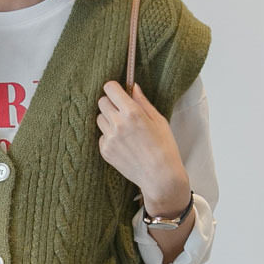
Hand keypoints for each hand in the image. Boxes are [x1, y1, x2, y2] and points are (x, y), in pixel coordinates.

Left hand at [96, 81, 188, 207]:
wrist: (159, 176)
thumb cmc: (164, 147)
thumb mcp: (159, 120)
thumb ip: (143, 102)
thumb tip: (133, 87)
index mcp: (132, 112)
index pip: (110, 88)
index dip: (114, 88)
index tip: (118, 91)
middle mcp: (117, 124)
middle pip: (101, 102)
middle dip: (111, 102)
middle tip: (122, 110)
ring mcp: (109, 138)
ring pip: (99, 118)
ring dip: (109, 119)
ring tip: (124, 128)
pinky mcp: (105, 151)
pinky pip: (101, 136)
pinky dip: (109, 136)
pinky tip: (123, 142)